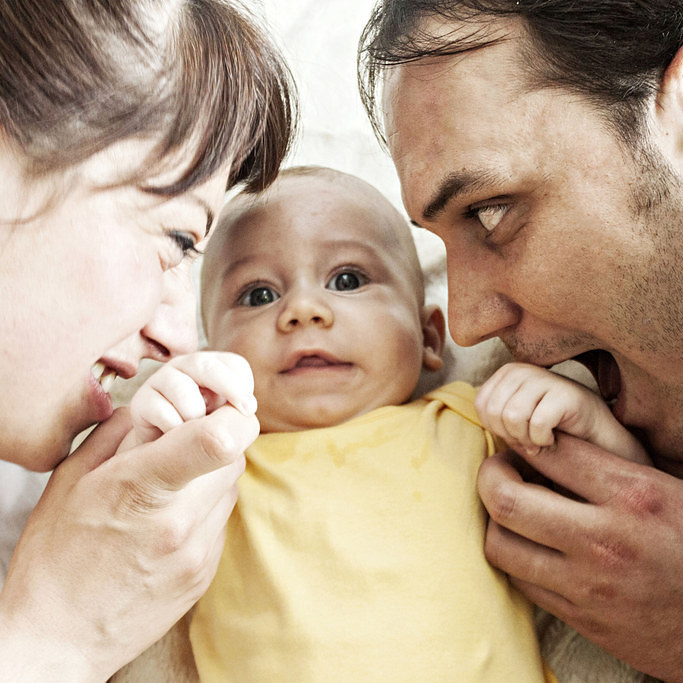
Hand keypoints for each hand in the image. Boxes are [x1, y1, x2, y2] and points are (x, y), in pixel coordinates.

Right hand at [0, 402, 257, 680]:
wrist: (57, 640)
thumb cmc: (54, 557)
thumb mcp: (71, 480)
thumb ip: (120, 433)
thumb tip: (160, 405)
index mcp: (141, 489)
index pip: (217, 440)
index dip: (229, 416)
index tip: (213, 412)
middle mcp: (180, 522)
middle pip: (235, 456)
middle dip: (216, 440)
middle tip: (181, 448)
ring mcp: (198, 553)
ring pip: (231, 487)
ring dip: (211, 475)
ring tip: (169, 489)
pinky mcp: (205, 573)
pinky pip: (221, 521)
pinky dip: (206, 509)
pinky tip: (169, 522)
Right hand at [127, 351, 256, 445]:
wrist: (166, 457)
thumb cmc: (203, 436)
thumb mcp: (228, 422)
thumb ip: (237, 413)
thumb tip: (246, 408)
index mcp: (213, 367)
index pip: (234, 365)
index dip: (243, 385)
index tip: (248, 409)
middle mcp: (186, 367)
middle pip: (206, 365)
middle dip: (229, 388)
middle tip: (244, 412)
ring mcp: (161, 381)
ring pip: (183, 389)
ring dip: (196, 415)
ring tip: (194, 430)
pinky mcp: (141, 402)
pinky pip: (164, 413)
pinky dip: (175, 429)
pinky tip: (174, 437)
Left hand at [476, 362, 649, 464]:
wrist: (592, 433)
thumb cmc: (547, 427)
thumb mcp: (512, 417)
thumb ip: (492, 412)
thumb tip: (462, 409)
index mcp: (507, 373)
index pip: (482, 406)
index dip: (496, 428)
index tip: (516, 432)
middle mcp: (523, 370)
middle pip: (495, 412)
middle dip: (511, 435)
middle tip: (529, 439)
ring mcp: (545, 378)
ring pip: (512, 417)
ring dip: (526, 439)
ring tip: (540, 439)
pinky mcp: (565, 394)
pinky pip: (536, 425)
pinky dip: (543, 441)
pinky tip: (554, 437)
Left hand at [477, 434, 682, 680]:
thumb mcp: (667, 490)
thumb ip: (610, 465)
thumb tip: (551, 438)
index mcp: (633, 496)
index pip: (550, 451)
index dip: (524, 439)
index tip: (522, 442)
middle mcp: (604, 540)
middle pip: (506, 499)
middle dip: (491, 475)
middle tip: (498, 469)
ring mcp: (588, 585)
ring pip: (500, 543)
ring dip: (495, 518)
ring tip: (509, 506)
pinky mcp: (581, 619)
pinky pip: (520, 580)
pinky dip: (514, 555)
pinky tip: (526, 542)